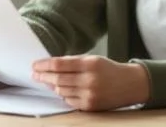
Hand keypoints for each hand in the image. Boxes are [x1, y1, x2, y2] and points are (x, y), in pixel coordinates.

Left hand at [32, 55, 149, 110]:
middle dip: (43, 76)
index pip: (59, 64)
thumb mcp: (93, 59)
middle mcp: (89, 80)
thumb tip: (50, 66)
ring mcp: (90, 94)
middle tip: (35, 74)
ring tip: (47, 81)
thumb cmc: (109, 69)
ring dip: (52, 86)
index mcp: (90, 64)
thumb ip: (73, 62)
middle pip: (58, 79)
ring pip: (61, 90)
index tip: (35, 65)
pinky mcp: (90, 106)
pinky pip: (69, 100)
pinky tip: (61, 90)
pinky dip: (63, 94)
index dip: (44, 65)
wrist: (130, 84)